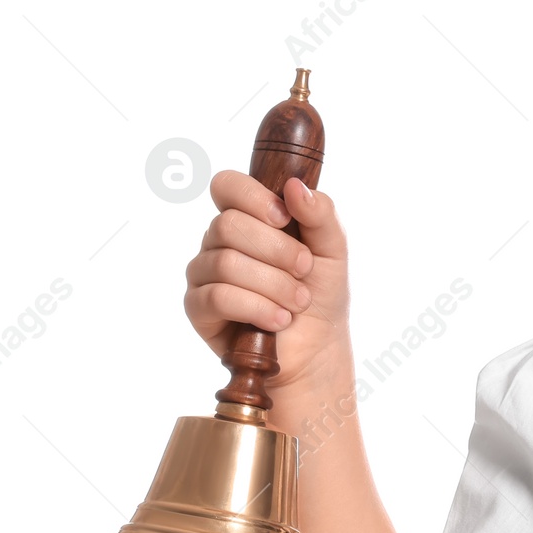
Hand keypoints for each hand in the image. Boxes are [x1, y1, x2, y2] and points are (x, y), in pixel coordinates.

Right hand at [183, 170, 352, 398]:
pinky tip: (279, 319)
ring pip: (226, 262)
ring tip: (298, 302)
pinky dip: (257, 307)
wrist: (318, 347)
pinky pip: (218, 296)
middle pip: (229, 225)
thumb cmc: (322, 293)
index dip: (252, 197)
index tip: (284, 218)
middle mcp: (219, 241)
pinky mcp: (198, 308)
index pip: (227, 185)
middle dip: (277, 250)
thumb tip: (294, 186)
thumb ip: (320, 214)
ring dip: (275, 284)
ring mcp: (204, 273)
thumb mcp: (333, 249)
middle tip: (305, 270)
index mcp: (248, 217)